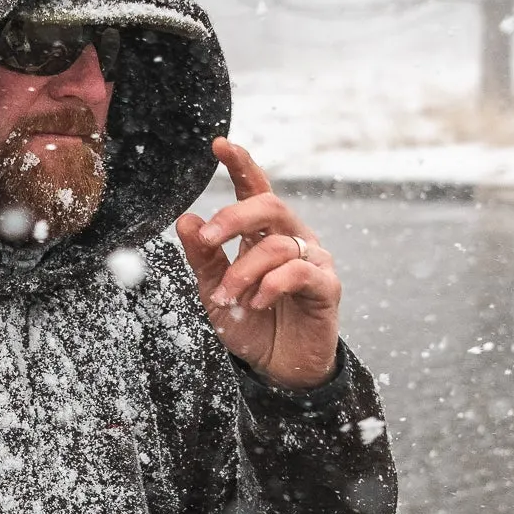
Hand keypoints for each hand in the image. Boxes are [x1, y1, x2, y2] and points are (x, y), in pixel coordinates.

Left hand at [176, 137, 341, 389]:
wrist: (277, 368)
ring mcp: (313, 260)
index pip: (255, 189)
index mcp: (264, 233)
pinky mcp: (327, 286)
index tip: (219, 145)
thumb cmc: (249, 324)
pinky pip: (299, 272)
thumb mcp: (214, 291)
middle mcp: (293, 237)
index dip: (241, 164)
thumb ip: (202, 257)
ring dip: (244, 271)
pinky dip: (271, 285)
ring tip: (229, 298)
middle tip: (208, 240)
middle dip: (234, 218)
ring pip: (277, 245)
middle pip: (269, 205)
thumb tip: (186, 219)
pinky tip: (257, 302)